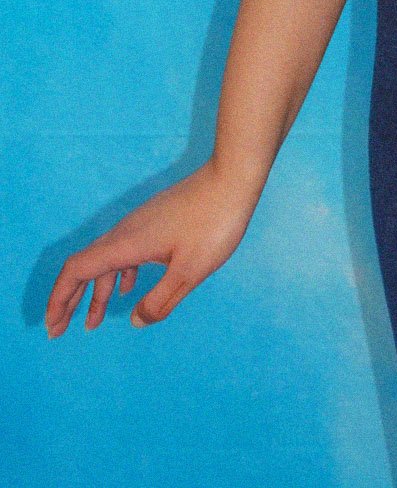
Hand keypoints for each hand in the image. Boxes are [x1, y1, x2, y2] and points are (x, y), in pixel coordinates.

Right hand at [45, 157, 260, 335]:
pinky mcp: (155, 220)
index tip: (52, 327)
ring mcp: (140, 223)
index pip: (77, 270)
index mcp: (127, 243)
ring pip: (106, 259)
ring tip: (93, 322)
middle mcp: (126, 231)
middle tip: (58, 330)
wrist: (233, 177)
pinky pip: (125, 251)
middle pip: (84, 266)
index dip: (60, 299)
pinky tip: (126, 289)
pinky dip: (117, 274)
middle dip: (69, 299)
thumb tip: (135, 321)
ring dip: (96, 291)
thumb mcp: (189, 272)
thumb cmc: (214, 224)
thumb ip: (160, 301)